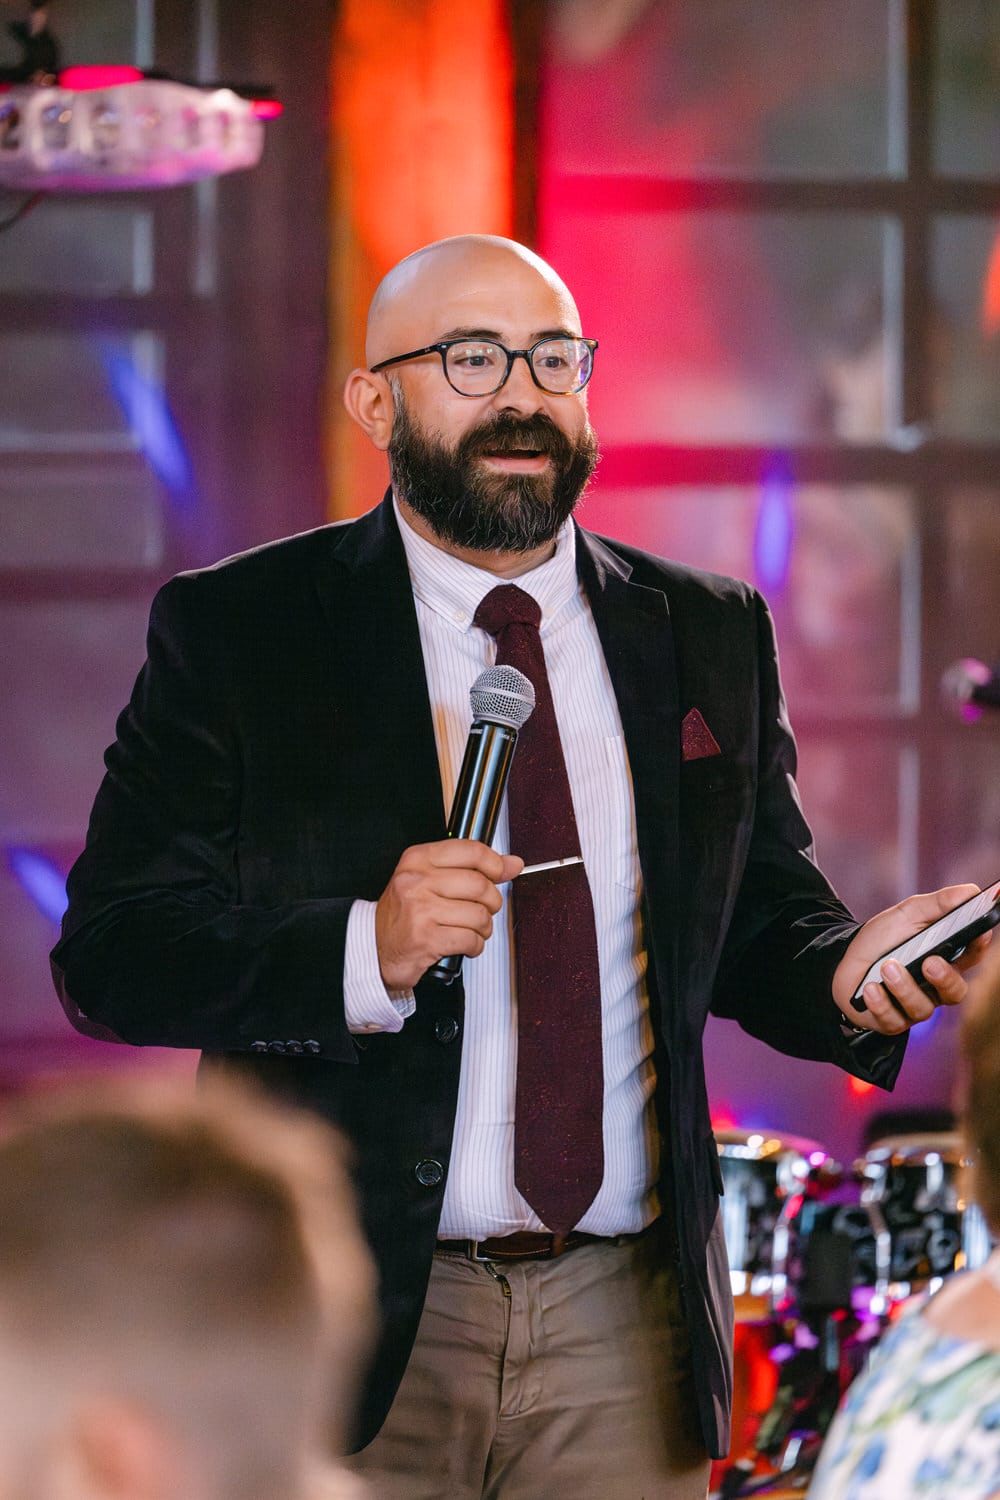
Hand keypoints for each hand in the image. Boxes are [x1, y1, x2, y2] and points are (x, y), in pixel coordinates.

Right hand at [375, 840, 522, 989]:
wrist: (374, 947)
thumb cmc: (403, 913)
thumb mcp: (430, 879)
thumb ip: (471, 868)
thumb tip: (512, 863)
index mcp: (417, 860)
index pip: (470, 851)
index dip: (494, 863)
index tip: (500, 873)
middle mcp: (417, 882)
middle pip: (480, 884)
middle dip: (491, 902)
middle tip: (484, 908)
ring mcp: (420, 911)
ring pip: (479, 915)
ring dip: (483, 927)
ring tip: (472, 929)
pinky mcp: (426, 939)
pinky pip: (470, 940)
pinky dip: (475, 946)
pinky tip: (464, 944)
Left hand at [832, 884, 993, 1034]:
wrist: (842, 958)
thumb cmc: (882, 938)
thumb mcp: (907, 914)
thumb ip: (939, 904)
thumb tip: (972, 891)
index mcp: (946, 958)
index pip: (972, 955)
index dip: (979, 945)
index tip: (979, 932)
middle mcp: (934, 987)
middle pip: (955, 992)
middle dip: (945, 979)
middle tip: (930, 962)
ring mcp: (913, 1007)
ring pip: (922, 1008)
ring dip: (904, 987)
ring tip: (887, 967)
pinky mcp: (890, 1021)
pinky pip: (892, 1020)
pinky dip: (881, 1003)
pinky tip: (870, 989)